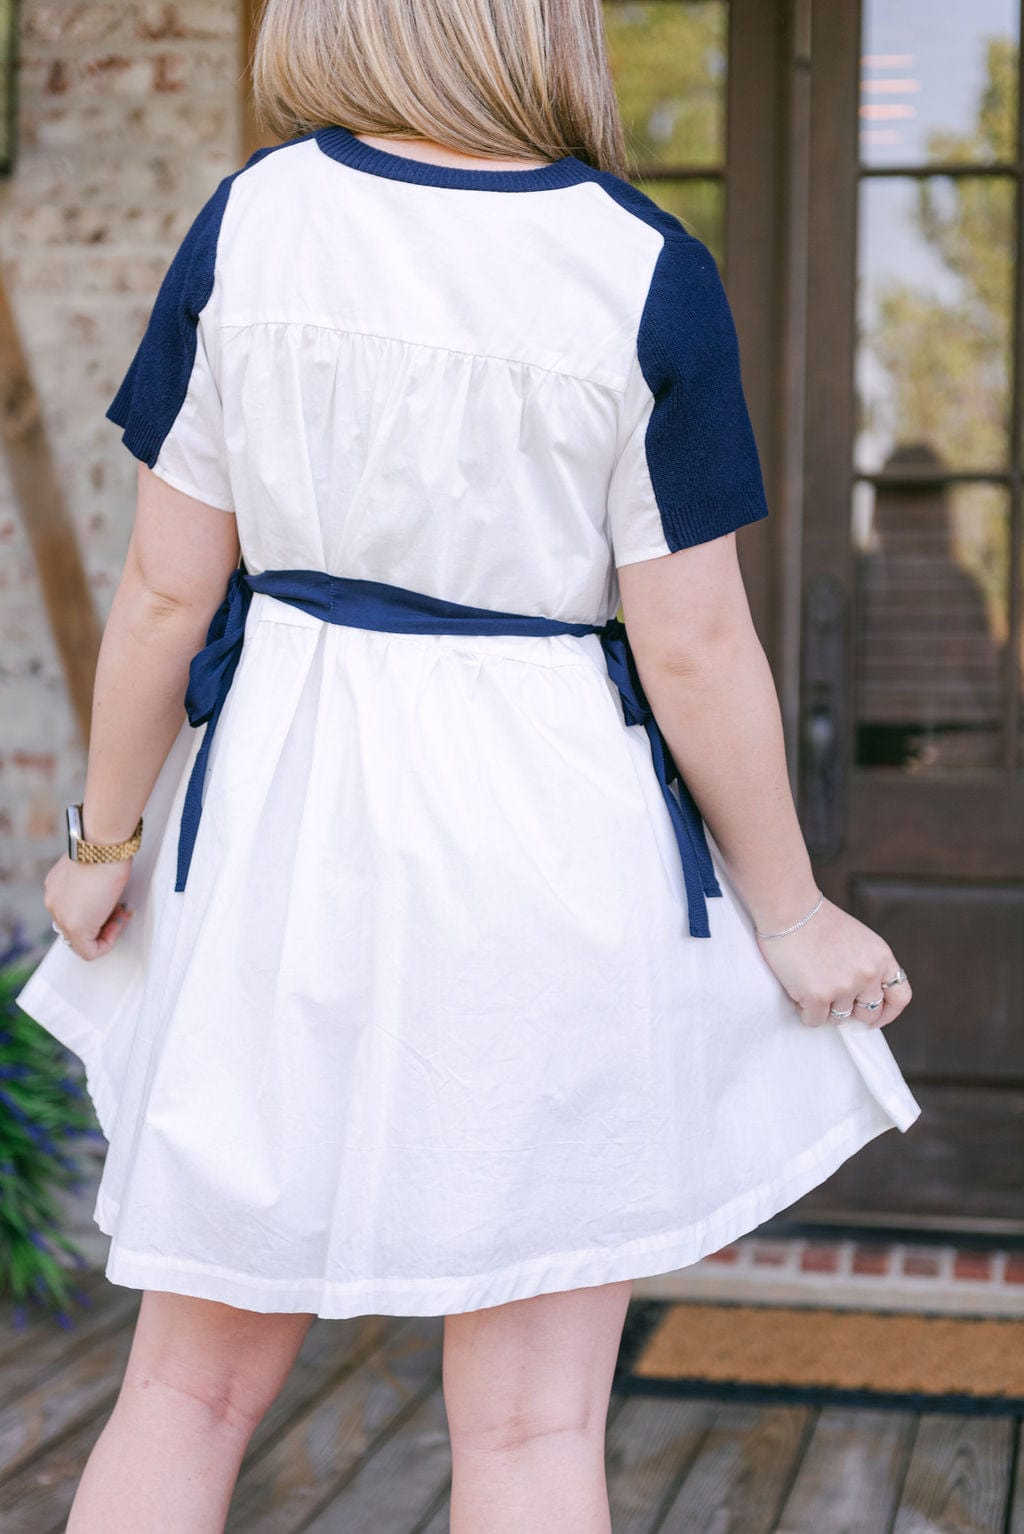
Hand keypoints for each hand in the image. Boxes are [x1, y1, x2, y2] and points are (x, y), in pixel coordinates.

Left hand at [44, 853, 133, 960]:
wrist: (102, 847)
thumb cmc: (104, 850)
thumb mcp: (93, 867)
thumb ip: (92, 884)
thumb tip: (105, 895)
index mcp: (56, 887)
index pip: (73, 910)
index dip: (97, 910)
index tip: (113, 900)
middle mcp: (54, 903)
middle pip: (76, 927)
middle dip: (102, 922)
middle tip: (120, 910)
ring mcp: (62, 917)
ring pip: (82, 940)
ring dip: (105, 931)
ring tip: (121, 915)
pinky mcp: (75, 928)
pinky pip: (89, 951)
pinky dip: (107, 943)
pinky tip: (118, 925)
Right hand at [755, 896, 911, 1029]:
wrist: (789, 908)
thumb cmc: (815, 920)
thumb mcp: (857, 939)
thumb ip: (866, 966)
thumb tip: (861, 1000)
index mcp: (881, 958)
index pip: (900, 996)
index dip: (889, 1012)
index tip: (876, 1017)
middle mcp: (868, 974)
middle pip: (869, 1014)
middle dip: (851, 1011)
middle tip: (832, 998)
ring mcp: (844, 987)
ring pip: (838, 1018)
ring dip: (823, 1007)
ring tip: (809, 981)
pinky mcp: (818, 996)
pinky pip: (814, 1020)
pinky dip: (804, 1009)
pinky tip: (797, 987)